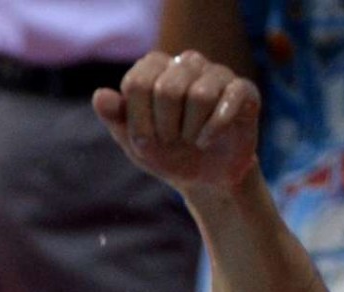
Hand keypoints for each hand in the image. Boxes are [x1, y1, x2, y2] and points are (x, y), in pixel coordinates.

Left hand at [92, 50, 261, 192]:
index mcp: (155, 68)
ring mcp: (217, 73)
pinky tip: (207, 141)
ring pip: (200, 94)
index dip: (138, 119)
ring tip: (190, 140)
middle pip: (168, 88)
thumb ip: (115, 117)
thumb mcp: (133, 140)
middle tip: (170, 140)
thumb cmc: (164, 152)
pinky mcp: (244, 90)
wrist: (202, 177)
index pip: (138, 81)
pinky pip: (230, 100)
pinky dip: (214, 129)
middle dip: (164, 127)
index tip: (143, 139)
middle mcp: (186, 63)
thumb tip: (99, 95)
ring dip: (190, 130)